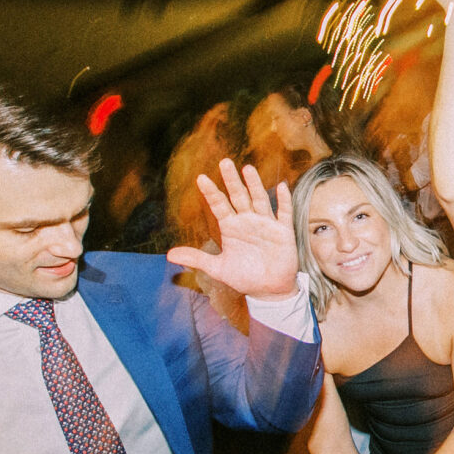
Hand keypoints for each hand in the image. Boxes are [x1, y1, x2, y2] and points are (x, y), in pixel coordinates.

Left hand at [167, 159, 297, 300]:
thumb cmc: (244, 277)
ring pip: (259, 200)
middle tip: (224, 162)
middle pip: (238, 196)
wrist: (269, 290)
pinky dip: (283, 200)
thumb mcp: (218, 269)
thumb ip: (196, 259)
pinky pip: (283, 213)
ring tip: (247, 169)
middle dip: (231, 181)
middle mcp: (247, 221)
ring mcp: (265, 224)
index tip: (201, 179)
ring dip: (254, 185)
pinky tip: (280, 186)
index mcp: (231, 227)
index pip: (219, 205)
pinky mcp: (282, 231)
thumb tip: (169, 255)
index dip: (211, 192)